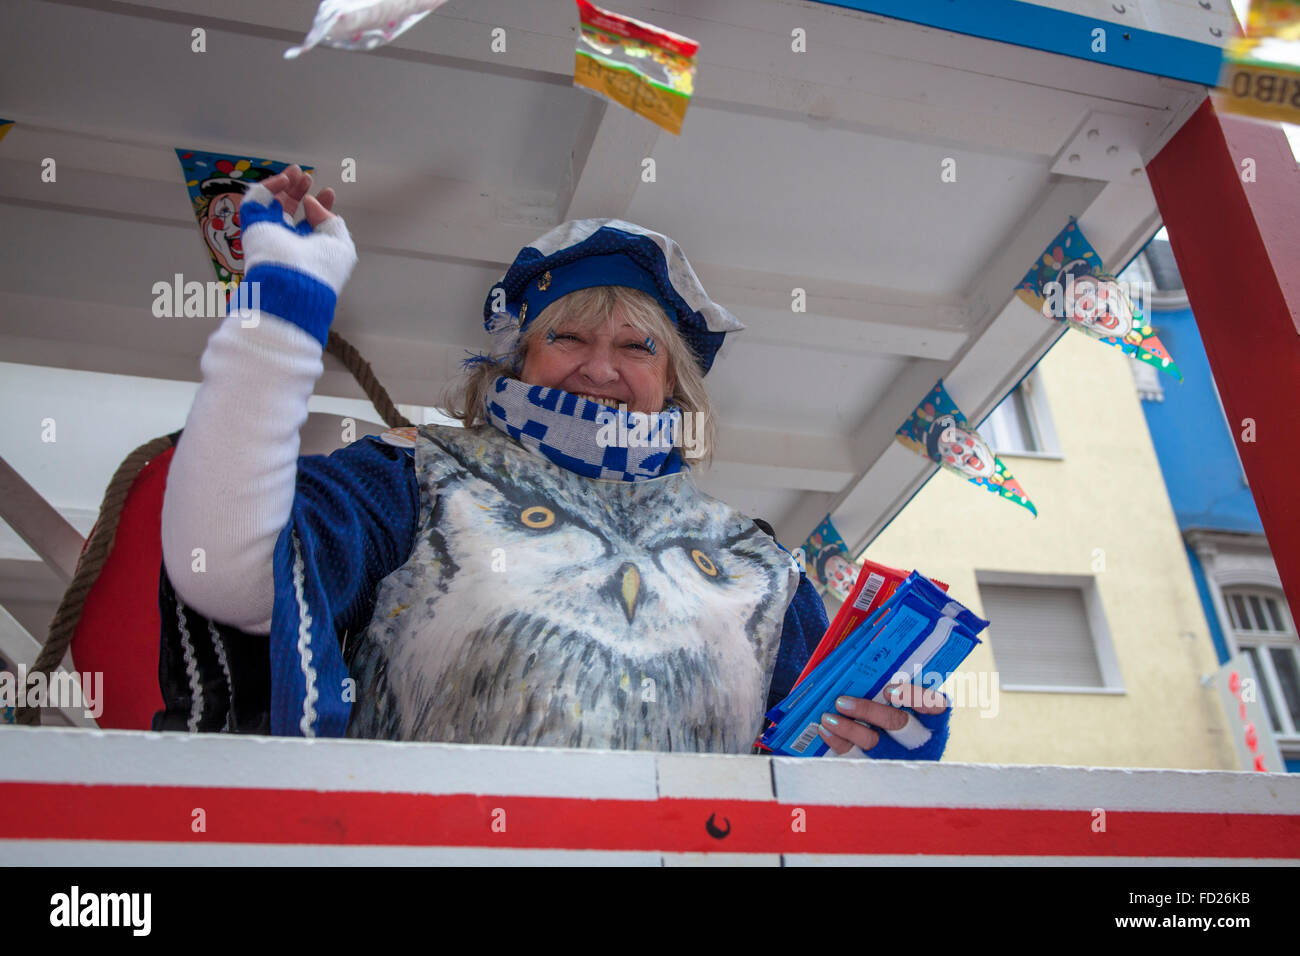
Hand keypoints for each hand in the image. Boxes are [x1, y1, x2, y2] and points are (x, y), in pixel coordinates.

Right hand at [233, 164, 356, 345]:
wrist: (295, 285)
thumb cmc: (323, 270)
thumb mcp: (340, 244)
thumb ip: (332, 221)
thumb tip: (311, 203)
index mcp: (309, 250)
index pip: (312, 223)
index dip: (320, 205)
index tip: (329, 191)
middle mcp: (287, 242)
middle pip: (290, 210)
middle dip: (300, 191)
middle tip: (308, 177)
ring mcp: (269, 233)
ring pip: (272, 202)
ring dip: (283, 184)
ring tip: (296, 171)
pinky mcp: (253, 226)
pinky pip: (256, 200)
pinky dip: (269, 186)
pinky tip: (285, 180)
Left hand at [817, 682, 949, 755]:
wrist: (894, 751)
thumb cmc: (896, 708)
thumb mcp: (905, 697)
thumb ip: (894, 680)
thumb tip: (867, 649)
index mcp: (933, 716)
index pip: (934, 705)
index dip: (914, 698)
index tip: (889, 690)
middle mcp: (921, 738)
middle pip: (898, 724)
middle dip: (868, 711)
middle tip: (842, 701)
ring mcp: (900, 756)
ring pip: (875, 744)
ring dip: (849, 729)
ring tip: (828, 716)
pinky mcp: (879, 767)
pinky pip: (857, 757)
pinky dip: (839, 743)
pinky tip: (825, 730)